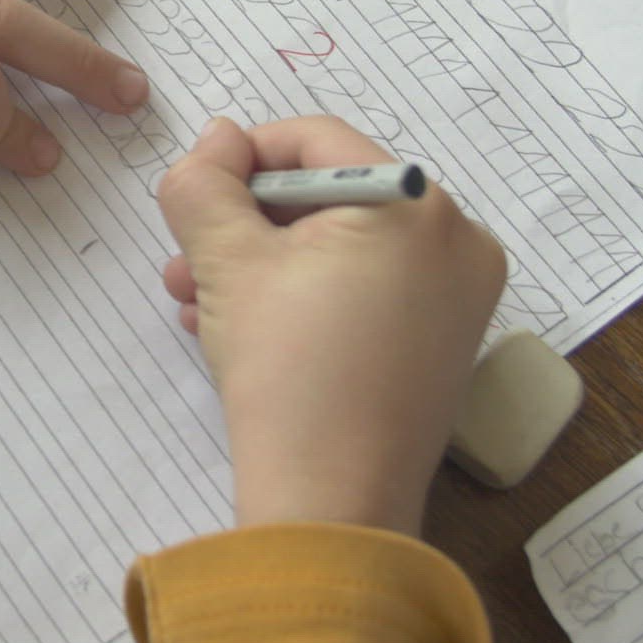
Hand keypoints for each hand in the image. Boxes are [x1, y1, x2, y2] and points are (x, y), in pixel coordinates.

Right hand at [156, 116, 505, 535]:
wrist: (333, 504)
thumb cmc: (287, 371)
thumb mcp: (226, 261)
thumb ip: (206, 183)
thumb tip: (216, 139)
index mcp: (415, 203)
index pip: (315, 139)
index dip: (241, 156)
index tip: (192, 194)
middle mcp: (455, 239)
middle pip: (328, 195)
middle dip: (244, 224)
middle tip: (184, 258)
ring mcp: (457, 296)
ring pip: (341, 248)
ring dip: (261, 264)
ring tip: (196, 302)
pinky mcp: (442, 343)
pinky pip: (366, 291)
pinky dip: (304, 297)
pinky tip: (239, 329)